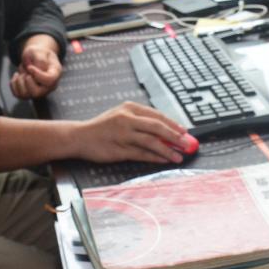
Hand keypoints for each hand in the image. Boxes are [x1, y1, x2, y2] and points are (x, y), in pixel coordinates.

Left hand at [11, 36, 61, 99]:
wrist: (35, 57)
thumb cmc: (39, 54)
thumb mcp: (40, 51)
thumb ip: (40, 59)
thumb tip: (38, 70)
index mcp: (55, 73)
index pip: (49, 80)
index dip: (37, 74)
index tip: (30, 67)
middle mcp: (48, 86)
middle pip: (37, 93)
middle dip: (27, 80)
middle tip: (27, 70)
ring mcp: (39, 91)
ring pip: (26, 95)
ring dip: (20, 81)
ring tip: (22, 72)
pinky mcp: (29, 93)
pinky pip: (18, 95)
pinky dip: (14, 84)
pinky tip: (17, 75)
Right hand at [74, 102, 191, 164]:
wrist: (80, 136)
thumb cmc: (102, 127)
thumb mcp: (121, 116)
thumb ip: (141, 122)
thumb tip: (165, 131)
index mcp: (129, 108)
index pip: (157, 115)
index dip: (173, 124)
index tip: (185, 132)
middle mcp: (127, 119)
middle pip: (157, 127)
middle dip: (175, 137)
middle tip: (187, 144)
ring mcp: (123, 135)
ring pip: (151, 142)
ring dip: (167, 150)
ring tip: (179, 156)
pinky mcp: (119, 150)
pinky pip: (142, 154)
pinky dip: (155, 157)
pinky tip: (163, 160)